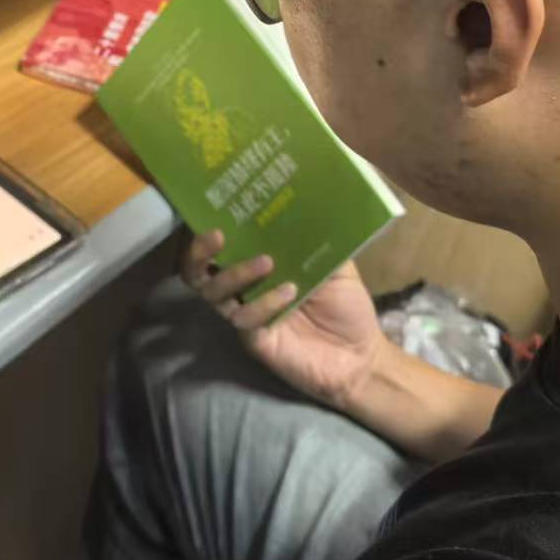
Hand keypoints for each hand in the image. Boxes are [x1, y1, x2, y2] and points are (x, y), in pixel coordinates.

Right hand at [181, 230, 389, 411]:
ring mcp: (246, 315)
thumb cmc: (346, 308)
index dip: (211, 232)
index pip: (222, 247)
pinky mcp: (253, 339)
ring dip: (236, 273)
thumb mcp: (337, 265)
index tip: (219, 213)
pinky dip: (263, 303)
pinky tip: (289, 294)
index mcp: (258, 268)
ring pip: (214, 293)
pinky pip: (243, 319)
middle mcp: (244, 290)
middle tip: (218, 236)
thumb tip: (305, 203)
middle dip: (200, 252)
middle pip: (199, 271)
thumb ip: (317, 240)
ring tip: (267, 262)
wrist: (360, 355)